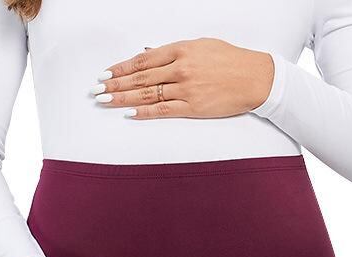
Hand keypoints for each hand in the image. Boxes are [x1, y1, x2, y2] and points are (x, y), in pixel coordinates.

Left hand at [91, 38, 273, 119]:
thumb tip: (150, 53)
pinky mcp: (193, 107)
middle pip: (140, 77)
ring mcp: (186, 89)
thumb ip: (174, 51)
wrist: (255, 78)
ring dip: (123, 99)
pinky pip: (164, 110)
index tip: (106, 73)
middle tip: (96, 90)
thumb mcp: (201, 46)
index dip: (121, 67)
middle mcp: (180, 68)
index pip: (143, 60)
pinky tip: (130, 114)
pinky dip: (145, 112)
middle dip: (115, 84)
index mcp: (181, 50)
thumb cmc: (231, 60)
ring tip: (105, 102)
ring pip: (147, 94)